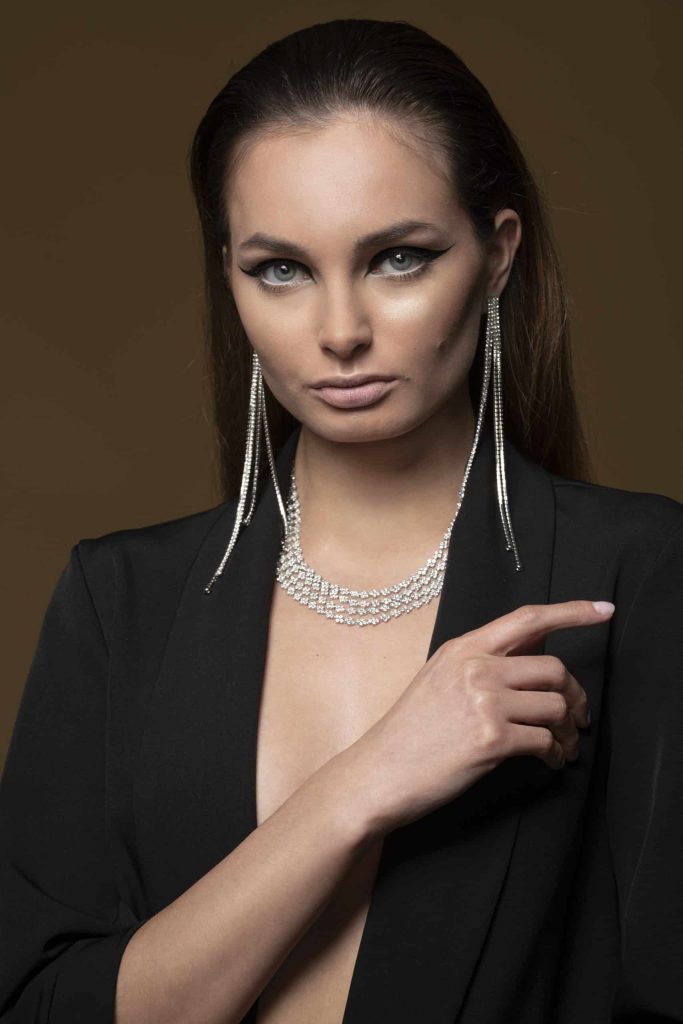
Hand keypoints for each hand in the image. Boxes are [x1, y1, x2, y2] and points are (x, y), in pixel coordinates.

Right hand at [344, 600, 612, 836]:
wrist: (379, 772)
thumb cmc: (410, 731)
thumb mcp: (441, 678)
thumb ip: (484, 661)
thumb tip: (536, 651)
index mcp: (464, 648)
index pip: (528, 619)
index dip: (572, 611)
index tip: (603, 610)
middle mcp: (476, 668)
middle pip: (554, 667)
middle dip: (575, 694)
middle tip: (577, 716)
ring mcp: (484, 702)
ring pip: (556, 705)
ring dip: (568, 730)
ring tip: (562, 746)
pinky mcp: (491, 739)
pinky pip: (545, 740)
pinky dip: (555, 754)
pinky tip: (549, 762)